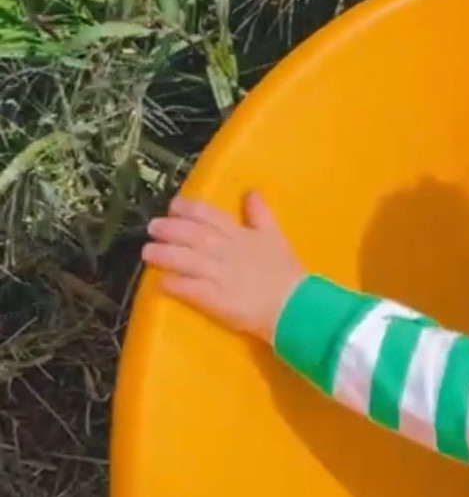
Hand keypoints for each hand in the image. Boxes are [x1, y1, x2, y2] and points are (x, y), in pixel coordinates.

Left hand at [143, 192, 303, 340]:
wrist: (292, 305)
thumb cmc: (284, 271)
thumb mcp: (275, 235)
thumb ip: (260, 213)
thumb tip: (250, 192)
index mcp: (240, 234)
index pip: (209, 215)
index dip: (189, 208)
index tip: (173, 205)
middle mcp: (225, 250)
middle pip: (192, 235)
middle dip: (170, 229)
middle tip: (152, 227)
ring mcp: (218, 275)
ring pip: (186, 260)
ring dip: (165, 254)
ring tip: (147, 251)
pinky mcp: (215, 299)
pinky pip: (189, 289)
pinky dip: (174, 284)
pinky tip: (160, 282)